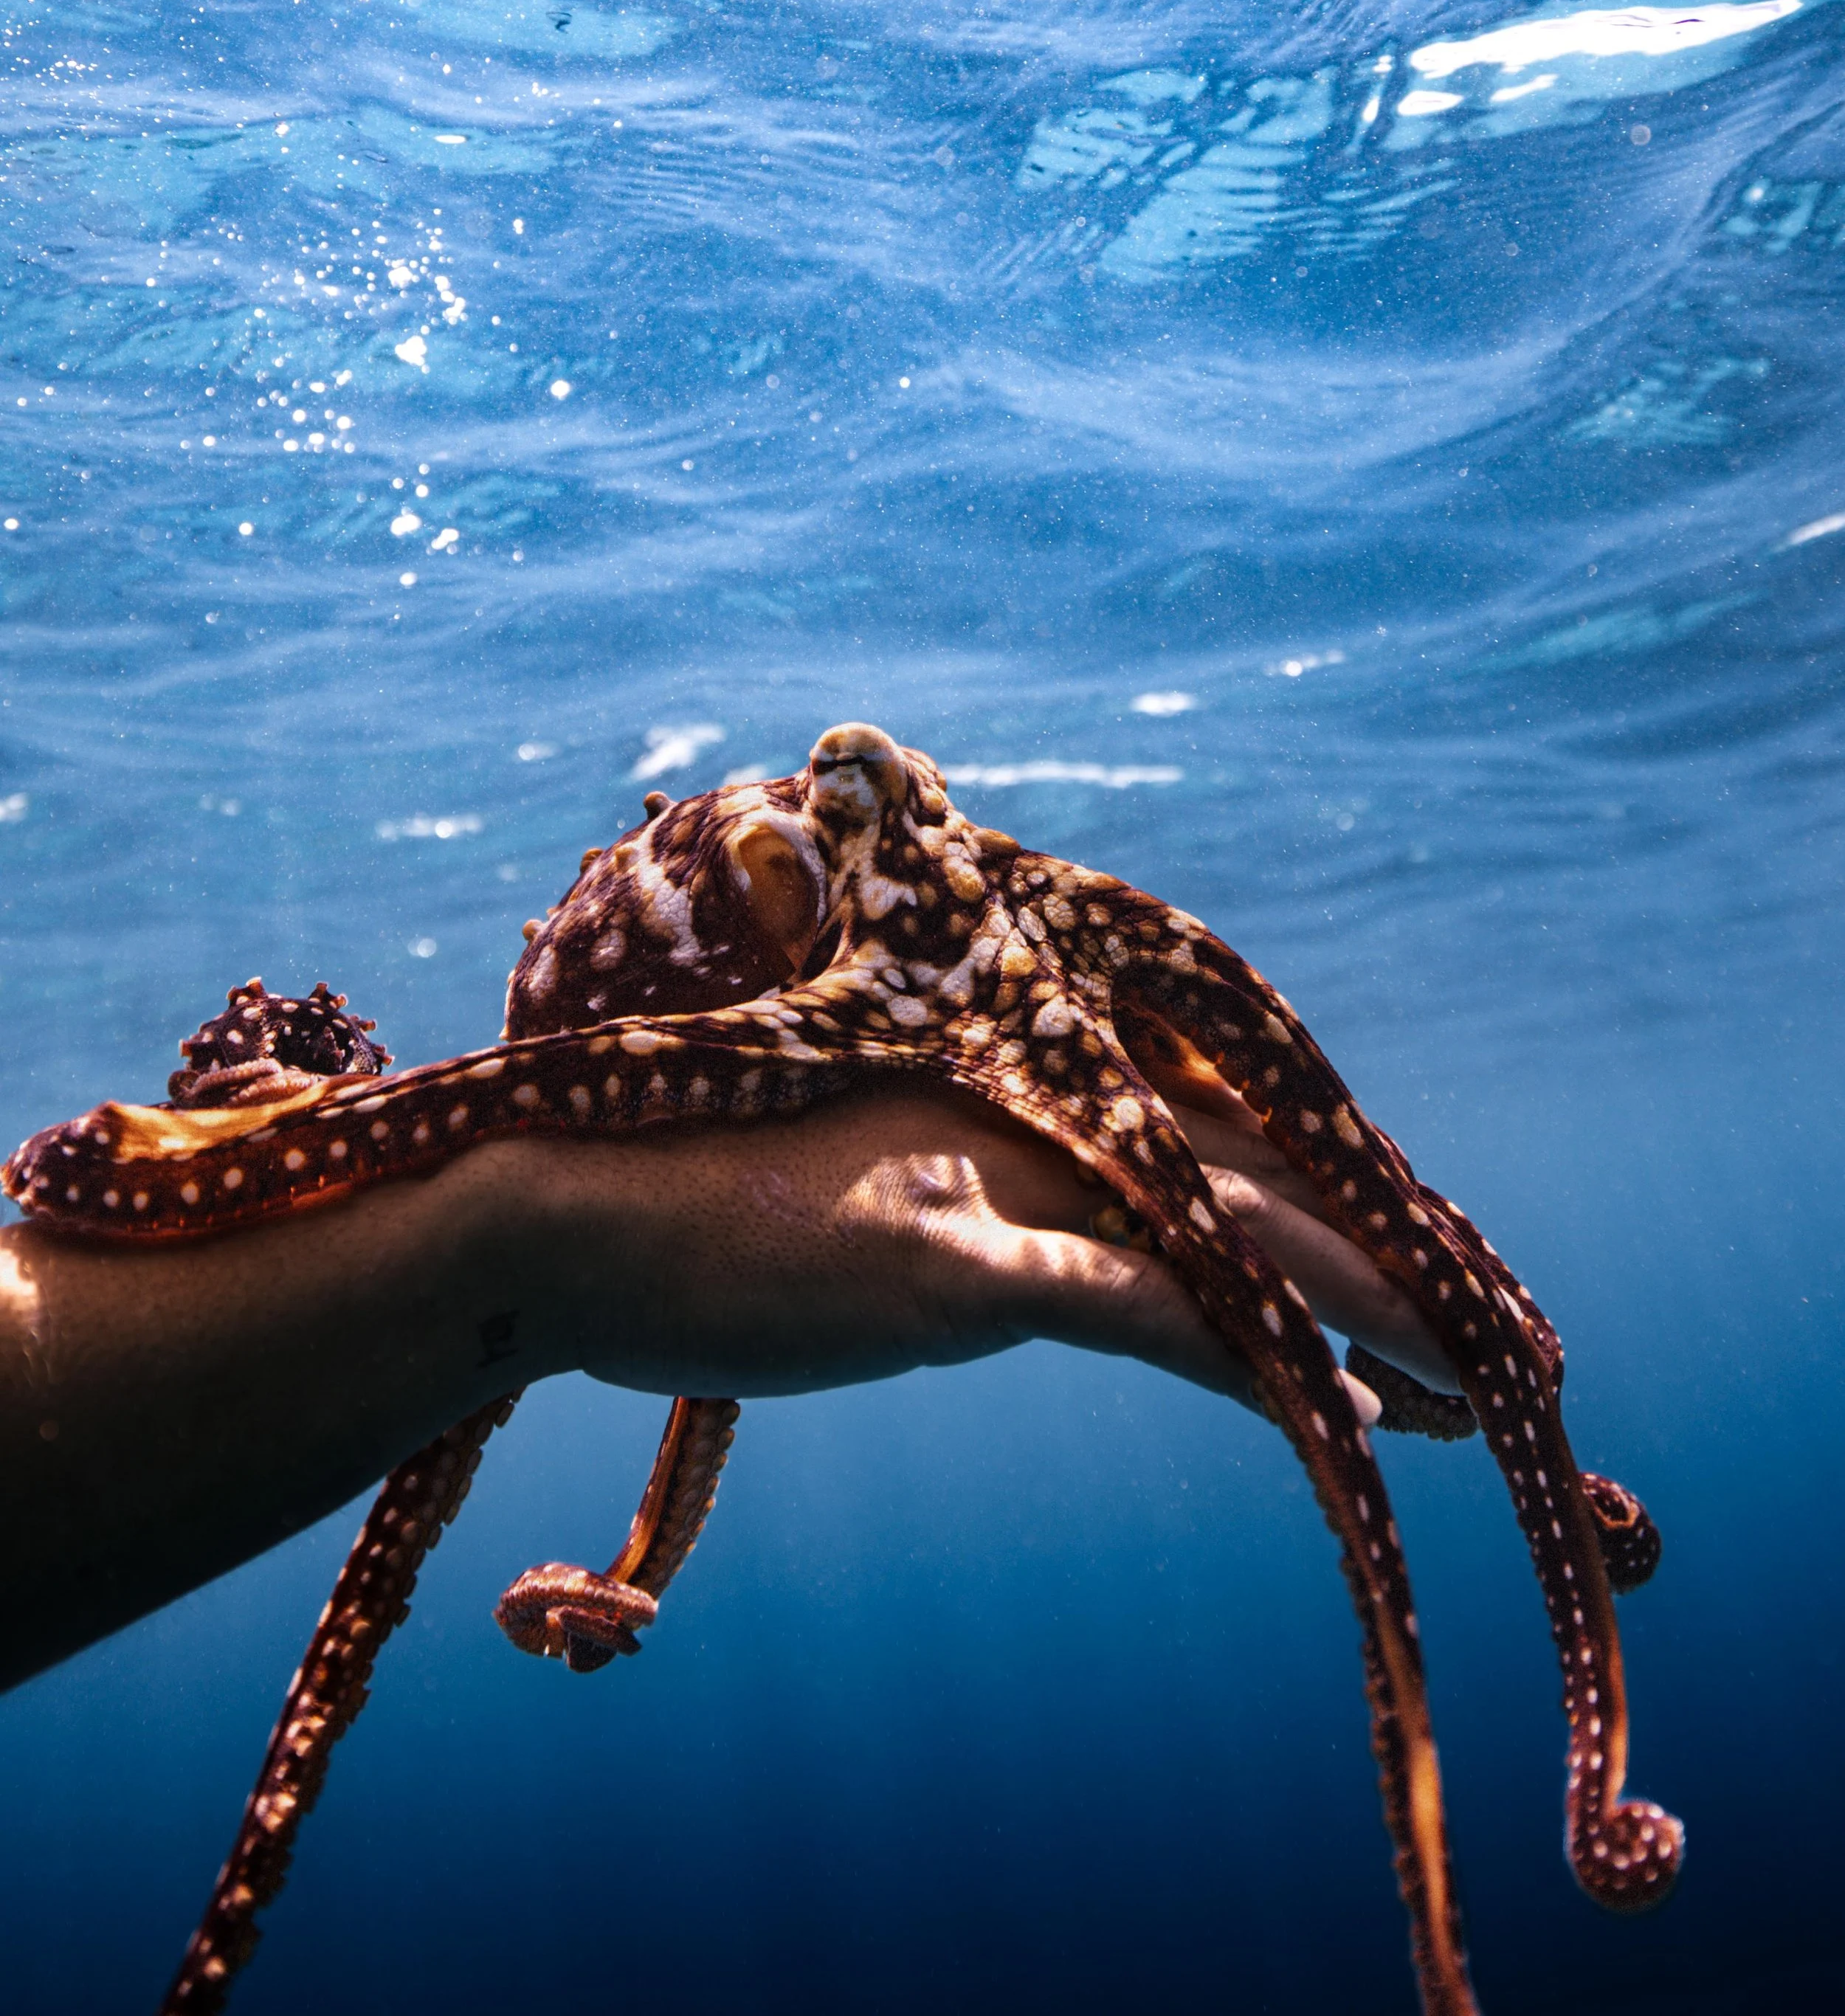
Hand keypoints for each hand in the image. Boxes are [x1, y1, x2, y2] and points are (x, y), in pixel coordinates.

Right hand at [514, 1076, 1456, 1409]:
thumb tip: (1064, 1268)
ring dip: (1369, 1322)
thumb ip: (976, 1211)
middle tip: (1523, 1341)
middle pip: (1263, 1196)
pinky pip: (1120, 1308)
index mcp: (1025, 1105)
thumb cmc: (705, 1209)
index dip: (1345, 1219)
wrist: (572, 1216)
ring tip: (1484, 1380)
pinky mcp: (947, 1261)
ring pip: (1231, 1247)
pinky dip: (1235, 1351)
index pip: (1222, 1155)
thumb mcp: (870, 1206)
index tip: (1441, 1281)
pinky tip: (1328, 1402)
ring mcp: (998, 1186)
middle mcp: (1036, 1126)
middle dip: (1400, 1274)